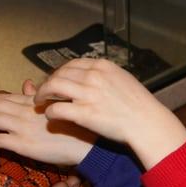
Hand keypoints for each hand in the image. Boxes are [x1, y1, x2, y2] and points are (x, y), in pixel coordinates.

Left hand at [0, 97, 79, 186]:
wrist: (86, 143)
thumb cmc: (75, 124)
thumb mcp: (56, 105)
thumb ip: (38, 96)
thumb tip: (27, 83)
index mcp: (33, 104)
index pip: (5, 98)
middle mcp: (24, 113)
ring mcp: (22, 128)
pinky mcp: (23, 144)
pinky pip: (0, 141)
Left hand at [36, 58, 185, 168]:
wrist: (147, 122)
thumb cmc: (140, 105)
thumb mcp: (124, 80)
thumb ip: (106, 76)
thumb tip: (95, 75)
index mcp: (102, 66)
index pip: (72, 64)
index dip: (60, 72)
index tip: (56, 79)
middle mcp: (93, 76)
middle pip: (60, 73)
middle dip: (48, 82)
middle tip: (43, 91)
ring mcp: (87, 94)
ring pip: (53, 86)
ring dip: (42, 93)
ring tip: (39, 101)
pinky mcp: (83, 113)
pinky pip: (57, 109)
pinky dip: (49, 111)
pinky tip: (49, 115)